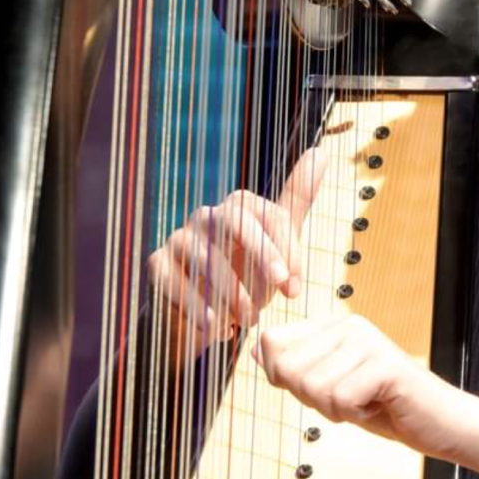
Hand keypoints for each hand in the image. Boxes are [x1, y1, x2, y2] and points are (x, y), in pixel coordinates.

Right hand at [146, 146, 330, 358]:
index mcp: (240, 207)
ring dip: (231, 292)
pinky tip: (217, 327)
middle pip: (234, 222)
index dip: (286, 249)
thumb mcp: (278, 240)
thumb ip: (297, 199)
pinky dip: (198, 306)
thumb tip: (321, 151)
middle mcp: (207, 216)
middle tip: (278, 293)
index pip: (269, 214)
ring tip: (248, 319)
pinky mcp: (157, 265)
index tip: (295, 288)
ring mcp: (178, 238)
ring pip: (204, 256)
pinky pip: (174, 281)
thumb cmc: (247, 272)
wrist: (207, 312)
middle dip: (260, 256)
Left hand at [253, 312, 478, 462]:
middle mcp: (349, 324)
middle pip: (287, 368)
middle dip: (310, 398)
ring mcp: (368, 341)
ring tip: (365, 402)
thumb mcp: (329, 387)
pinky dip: (355, 416)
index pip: (272, 342)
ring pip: (312, 387)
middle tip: (347, 399)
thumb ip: (295, 368)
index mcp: (334, 325)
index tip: (322, 387)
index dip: (283, 377)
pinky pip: (340, 400)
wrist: (437, 423)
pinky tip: (378, 407)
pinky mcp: (385, 364)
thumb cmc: (384, 406)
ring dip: (335, 410)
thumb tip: (254, 348)